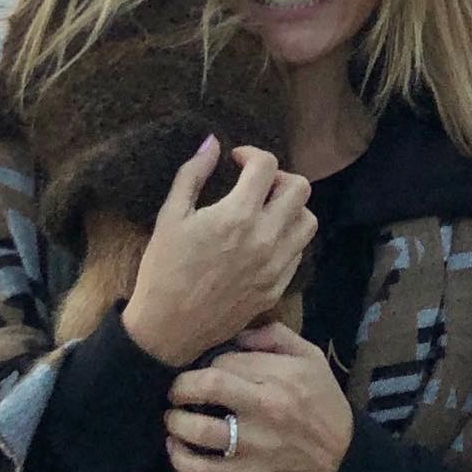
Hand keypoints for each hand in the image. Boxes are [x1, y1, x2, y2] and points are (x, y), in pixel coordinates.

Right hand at [122, 139, 316, 366]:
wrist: (168, 328)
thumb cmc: (163, 270)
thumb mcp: (170, 216)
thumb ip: (193, 174)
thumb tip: (212, 142)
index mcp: (237, 216)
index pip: (267, 165)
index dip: (252, 154)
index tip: (236, 160)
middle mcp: (265, 239)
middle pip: (300, 189)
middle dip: (279, 177)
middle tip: (255, 184)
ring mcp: (275, 266)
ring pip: (308, 221)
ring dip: (290, 208)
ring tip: (265, 211)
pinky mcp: (277, 287)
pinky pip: (299, 252)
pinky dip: (287, 238)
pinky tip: (263, 239)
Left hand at [163, 322, 353, 471]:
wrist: (344, 461)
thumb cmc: (324, 406)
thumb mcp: (312, 360)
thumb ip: (275, 336)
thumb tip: (237, 332)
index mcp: (280, 376)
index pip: (225, 360)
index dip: (206, 364)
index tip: (203, 372)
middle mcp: (266, 407)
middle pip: (206, 386)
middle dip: (180, 386)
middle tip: (176, 392)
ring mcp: (254, 444)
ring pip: (198, 430)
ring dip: (175, 422)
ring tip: (173, 419)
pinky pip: (203, 470)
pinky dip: (181, 460)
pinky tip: (176, 449)